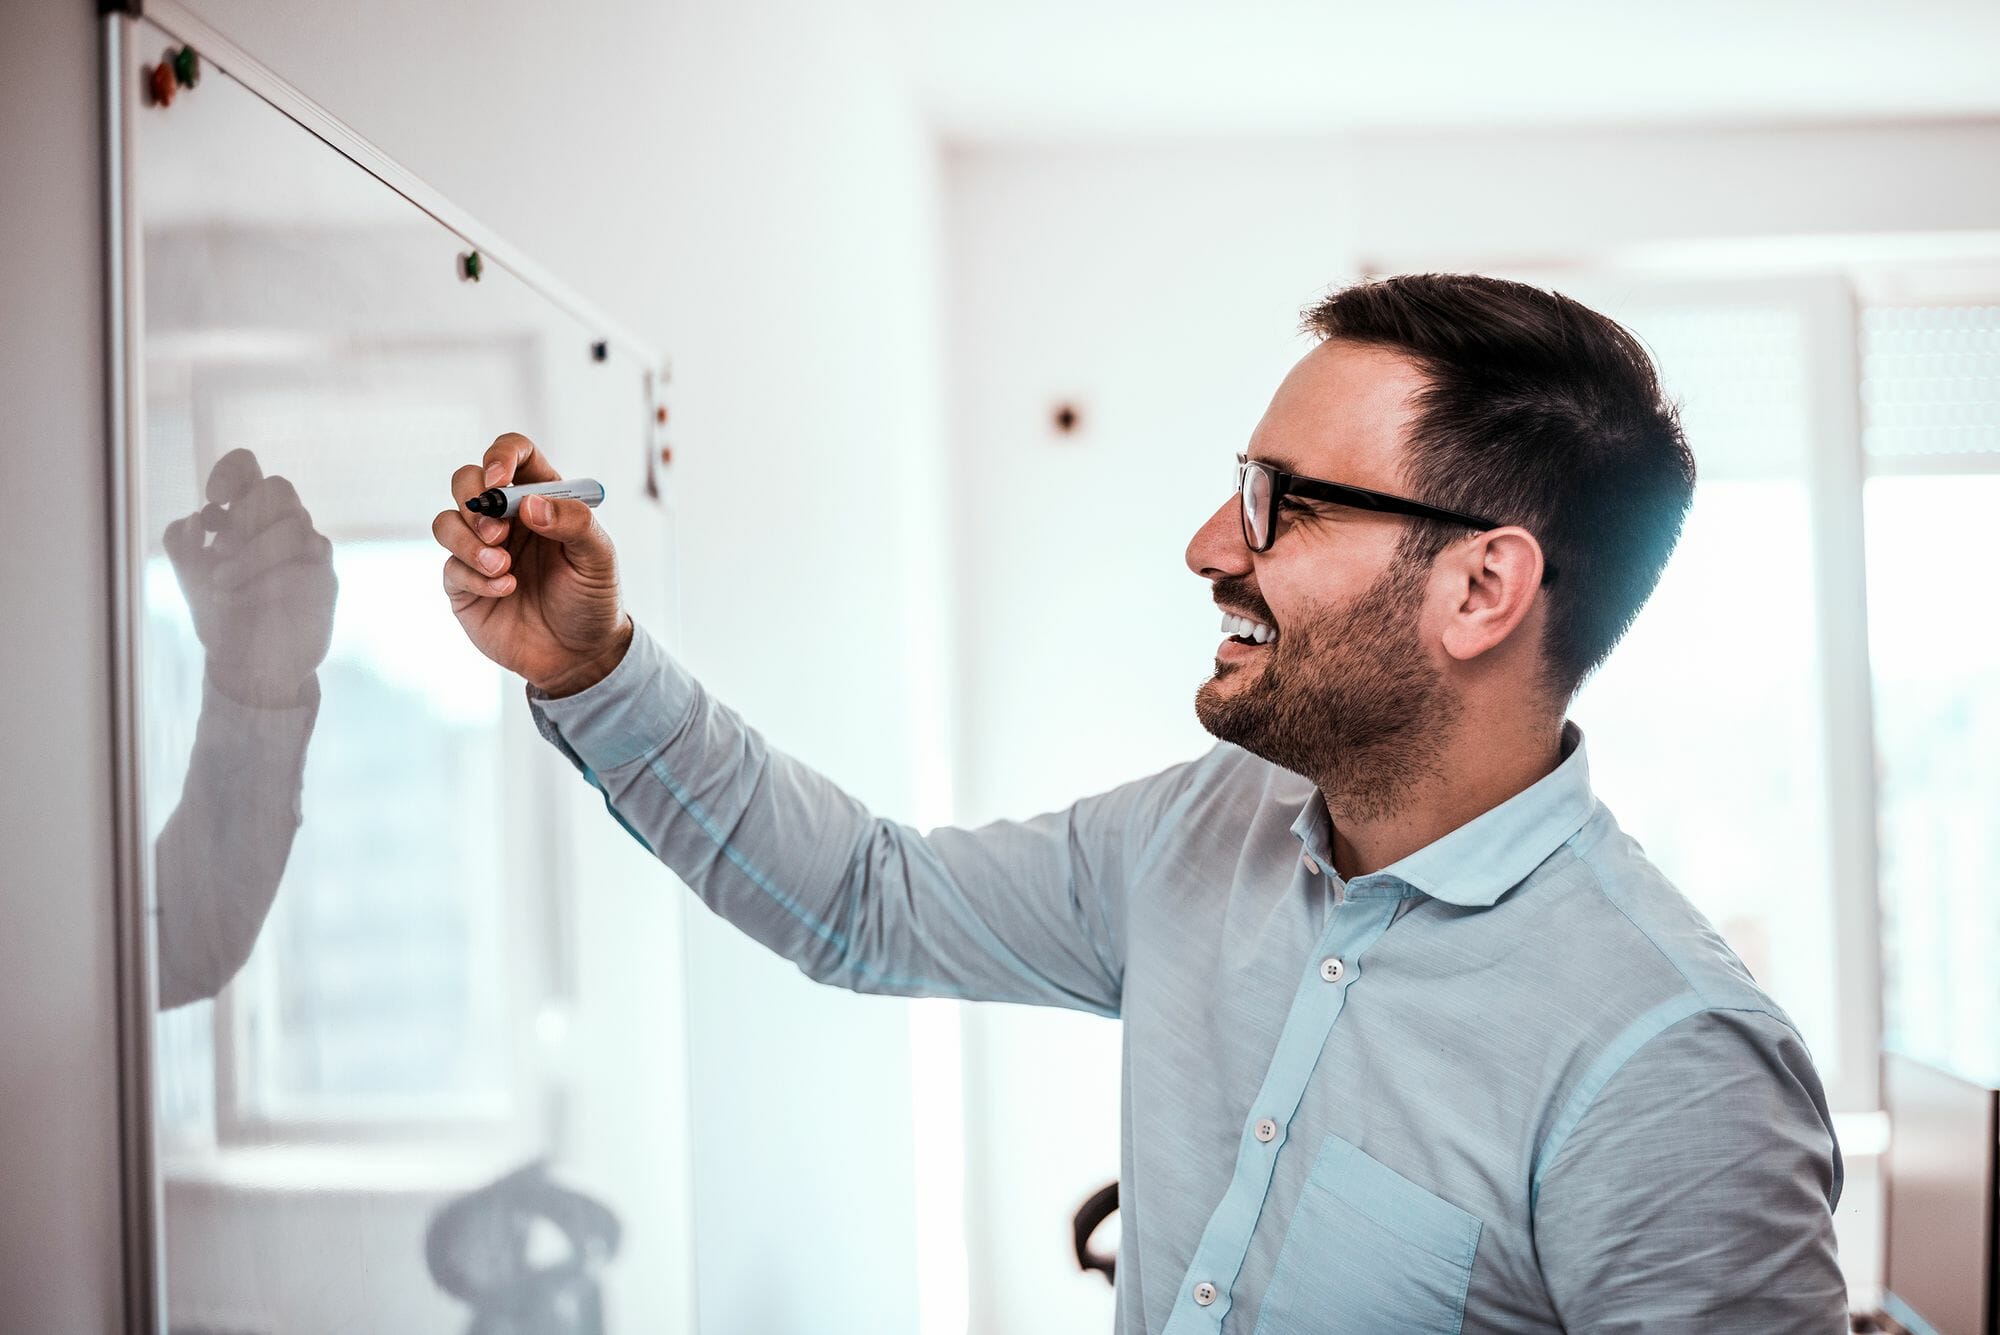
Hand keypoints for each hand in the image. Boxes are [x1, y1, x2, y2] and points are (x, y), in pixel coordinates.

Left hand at [164, 448, 336, 707]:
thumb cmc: (221, 615)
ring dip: (251, 554)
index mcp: (245, 516)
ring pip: (292, 524)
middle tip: (220, 548)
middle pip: (278, 488)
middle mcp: (279, 527)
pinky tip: (238, 599)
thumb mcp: (188, 577)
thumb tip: (200, 518)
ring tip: (220, 584)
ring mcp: (306, 551)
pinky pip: (305, 562)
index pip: (248, 468)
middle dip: (246, 515)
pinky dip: (267, 579)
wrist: (246, 665)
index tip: (214, 498)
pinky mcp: (323, 578)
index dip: (233, 471)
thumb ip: (182, 542)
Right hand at [434, 432, 629, 696]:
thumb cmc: (592, 599)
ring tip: (503, 567)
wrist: (578, 656)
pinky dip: (475, 577)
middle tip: (499, 532)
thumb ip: (573, 522)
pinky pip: (450, 566)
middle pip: (467, 480)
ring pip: (446, 521)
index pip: (514, 454)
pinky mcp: (463, 584)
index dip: (501, 455)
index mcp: (541, 499)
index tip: (499, 479)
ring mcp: (480, 550)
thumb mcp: (598, 558)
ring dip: (468, 541)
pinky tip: (506, 590)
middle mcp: (506, 518)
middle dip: (475, 500)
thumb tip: (529, 503)